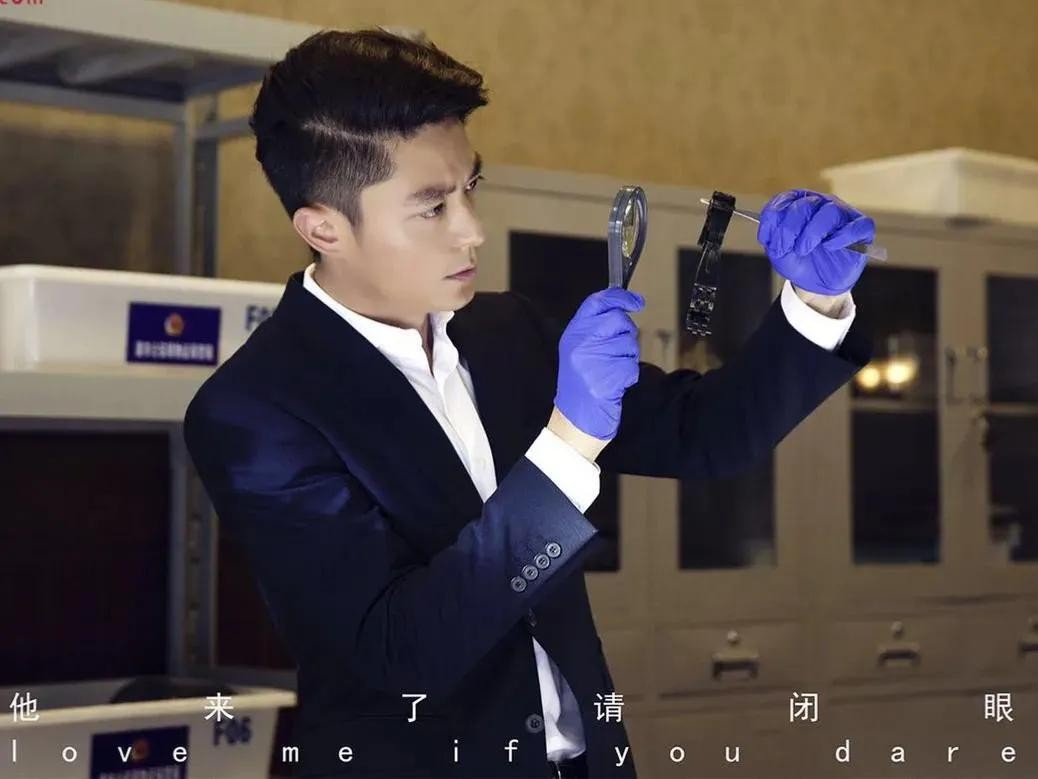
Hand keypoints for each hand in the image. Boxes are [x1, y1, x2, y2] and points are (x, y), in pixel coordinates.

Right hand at [554, 288, 643, 440]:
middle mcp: (580, 343)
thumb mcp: (579, 350)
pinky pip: (631, 366)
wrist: (574, 419)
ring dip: (628, 358)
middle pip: (618, 320)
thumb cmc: (582, 383)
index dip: (619, 297)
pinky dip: (629, 376)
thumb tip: (623, 307)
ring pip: (628, 343)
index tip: (636, 301)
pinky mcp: (606, 378)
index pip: (596, 302)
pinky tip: (615, 385)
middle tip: (619, 352)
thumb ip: (596, 328)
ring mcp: (592, 360)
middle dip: (627, 334)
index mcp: (572, 334)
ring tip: (612, 372)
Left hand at [758, 189, 874, 295]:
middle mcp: (821, 204)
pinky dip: (841, 237)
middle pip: (807, 204)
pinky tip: (829, 247)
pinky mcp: (861, 229)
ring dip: (812, 232)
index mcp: (800, 204)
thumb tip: (772, 230)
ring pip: (830, 211)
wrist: (817, 284)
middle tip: (784, 248)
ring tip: (803, 250)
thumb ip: (774, 238)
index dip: (773, 217)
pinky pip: (856, 226)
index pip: (786, 199)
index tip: (767, 238)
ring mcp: (843, 215)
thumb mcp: (779, 252)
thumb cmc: (799, 261)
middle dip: (790, 228)